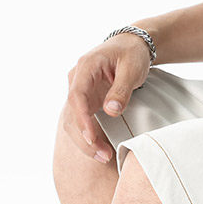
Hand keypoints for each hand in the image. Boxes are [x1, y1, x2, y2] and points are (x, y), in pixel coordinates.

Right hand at [64, 33, 151, 162]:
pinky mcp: (87, 101)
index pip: (76, 96)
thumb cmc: (132, 54)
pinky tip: (101, 151)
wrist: (132, 46)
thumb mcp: (132, 69)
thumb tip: (110, 111)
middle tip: (103, 155)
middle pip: (71, 113)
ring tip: (104, 158)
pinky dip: (89, 137)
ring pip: (73, 121)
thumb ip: (121, 90)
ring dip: (86, 142)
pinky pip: (82, 122)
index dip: (82, 119)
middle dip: (84, 138)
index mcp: (85, 67)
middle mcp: (77, 80)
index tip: (91, 137)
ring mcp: (80, 92)